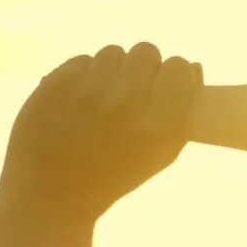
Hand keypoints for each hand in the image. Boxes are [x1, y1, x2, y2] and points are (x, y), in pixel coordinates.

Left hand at [0, 43, 202, 246]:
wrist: (53, 194)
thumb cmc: (113, 177)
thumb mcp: (160, 155)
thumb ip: (182, 113)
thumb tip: (193, 69)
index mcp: (158, 120)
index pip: (179, 67)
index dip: (172, 75)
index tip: (163, 86)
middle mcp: (127, 98)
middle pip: (146, 51)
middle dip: (142, 69)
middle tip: (130, 91)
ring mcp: (89, 87)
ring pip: (113, 53)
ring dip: (111, 71)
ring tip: (101, 98)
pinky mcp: (58, 82)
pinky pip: (81, 61)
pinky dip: (82, 77)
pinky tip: (76, 101)